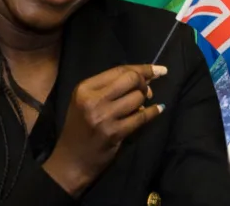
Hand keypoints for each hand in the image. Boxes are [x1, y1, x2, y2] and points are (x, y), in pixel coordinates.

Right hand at [42, 63, 164, 196]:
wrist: (71, 160)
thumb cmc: (80, 128)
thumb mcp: (86, 102)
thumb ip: (111, 87)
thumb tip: (146, 77)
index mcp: (84, 88)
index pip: (119, 70)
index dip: (142, 68)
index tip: (159, 69)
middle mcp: (93, 100)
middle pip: (131, 79)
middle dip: (144, 83)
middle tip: (147, 91)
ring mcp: (103, 117)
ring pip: (138, 98)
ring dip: (144, 101)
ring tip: (139, 107)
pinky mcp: (114, 133)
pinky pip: (142, 116)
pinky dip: (153, 112)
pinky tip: (158, 109)